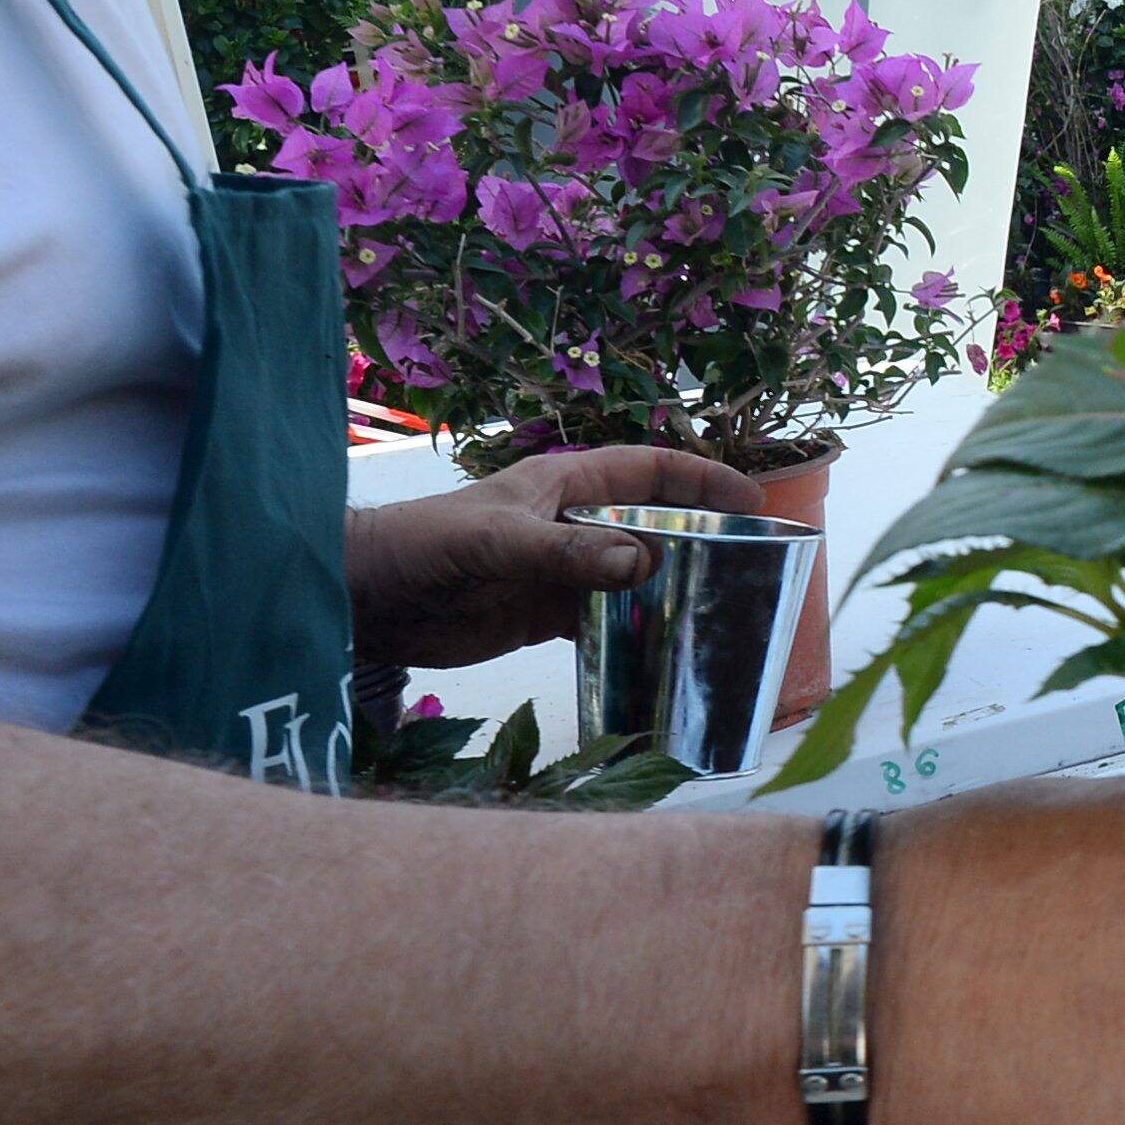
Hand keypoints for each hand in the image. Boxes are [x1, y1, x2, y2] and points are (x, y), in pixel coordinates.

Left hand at [347, 443, 774, 668]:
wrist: (368, 598)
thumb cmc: (425, 546)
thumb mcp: (499, 542)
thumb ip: (568, 553)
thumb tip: (646, 564)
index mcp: (568, 485)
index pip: (653, 469)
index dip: (706, 479)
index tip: (757, 502)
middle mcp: (574, 523)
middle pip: (656, 523)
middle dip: (704, 540)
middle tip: (757, 571)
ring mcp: (563, 570)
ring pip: (637, 576)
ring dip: (675, 592)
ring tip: (725, 618)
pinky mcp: (546, 613)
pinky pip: (607, 620)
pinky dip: (637, 633)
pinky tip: (666, 655)